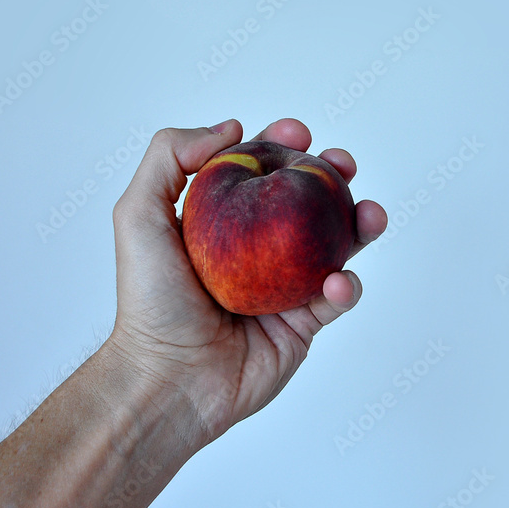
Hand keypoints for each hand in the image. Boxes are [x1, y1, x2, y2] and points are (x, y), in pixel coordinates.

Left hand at [107, 118, 387, 445]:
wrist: (167, 379)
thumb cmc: (150, 301)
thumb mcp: (139, 215)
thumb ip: (170, 158)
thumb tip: (231, 129)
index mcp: (222, 223)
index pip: (260, 172)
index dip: (283, 145)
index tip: (298, 133)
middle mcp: (256, 252)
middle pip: (306, 203)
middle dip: (332, 177)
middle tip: (342, 165)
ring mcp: (283, 288)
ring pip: (336, 246)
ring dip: (360, 224)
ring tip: (369, 214)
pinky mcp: (302, 326)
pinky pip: (337, 298)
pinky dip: (346, 284)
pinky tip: (336, 279)